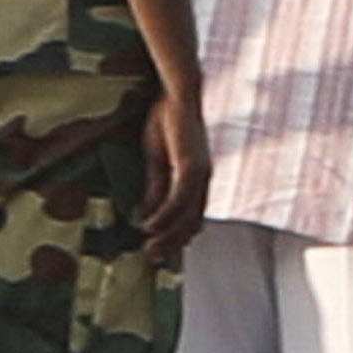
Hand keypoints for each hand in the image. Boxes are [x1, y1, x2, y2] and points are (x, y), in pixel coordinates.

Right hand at [141, 73, 209, 250]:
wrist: (178, 92)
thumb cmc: (168, 119)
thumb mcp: (158, 158)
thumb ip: (156, 185)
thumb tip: (148, 213)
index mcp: (198, 178)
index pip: (191, 216)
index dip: (177, 235)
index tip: (159, 249)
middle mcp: (203, 180)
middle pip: (191, 223)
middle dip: (172, 244)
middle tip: (152, 259)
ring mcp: (199, 174)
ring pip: (186, 216)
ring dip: (167, 236)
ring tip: (149, 250)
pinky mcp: (190, 166)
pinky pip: (177, 199)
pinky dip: (163, 216)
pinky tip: (148, 227)